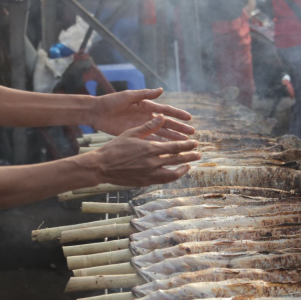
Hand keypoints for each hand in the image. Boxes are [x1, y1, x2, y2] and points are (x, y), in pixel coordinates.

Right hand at [80, 116, 199, 186]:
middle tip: (198, 154)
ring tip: (189, 166)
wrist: (102, 166)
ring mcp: (149, 174)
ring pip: (172, 174)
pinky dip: (171, 176)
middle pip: (177, 160)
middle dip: (190, 157)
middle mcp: (153, 163)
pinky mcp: (145, 182)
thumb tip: (162, 117)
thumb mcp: (131, 133)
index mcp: (150, 149)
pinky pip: (163, 180)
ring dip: (183, 169)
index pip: (175, 147)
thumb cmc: (115, 147)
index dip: (187, 145)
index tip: (195, 143)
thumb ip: (148, 126)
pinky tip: (174, 173)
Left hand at [88, 88, 194, 140]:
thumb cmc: (112, 101)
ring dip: (173, 138)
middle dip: (179, 128)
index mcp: (147, 106)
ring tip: (184, 143)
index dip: (178, 114)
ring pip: (161, 133)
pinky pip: (151, 140)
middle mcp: (147, 116)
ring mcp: (142, 126)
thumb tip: (161, 90)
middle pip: (167, 123)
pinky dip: (160, 144)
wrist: (97, 112)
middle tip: (192, 134)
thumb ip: (145, 94)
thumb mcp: (128, 96)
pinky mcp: (135, 134)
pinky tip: (168, 149)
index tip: (189, 118)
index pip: (166, 110)